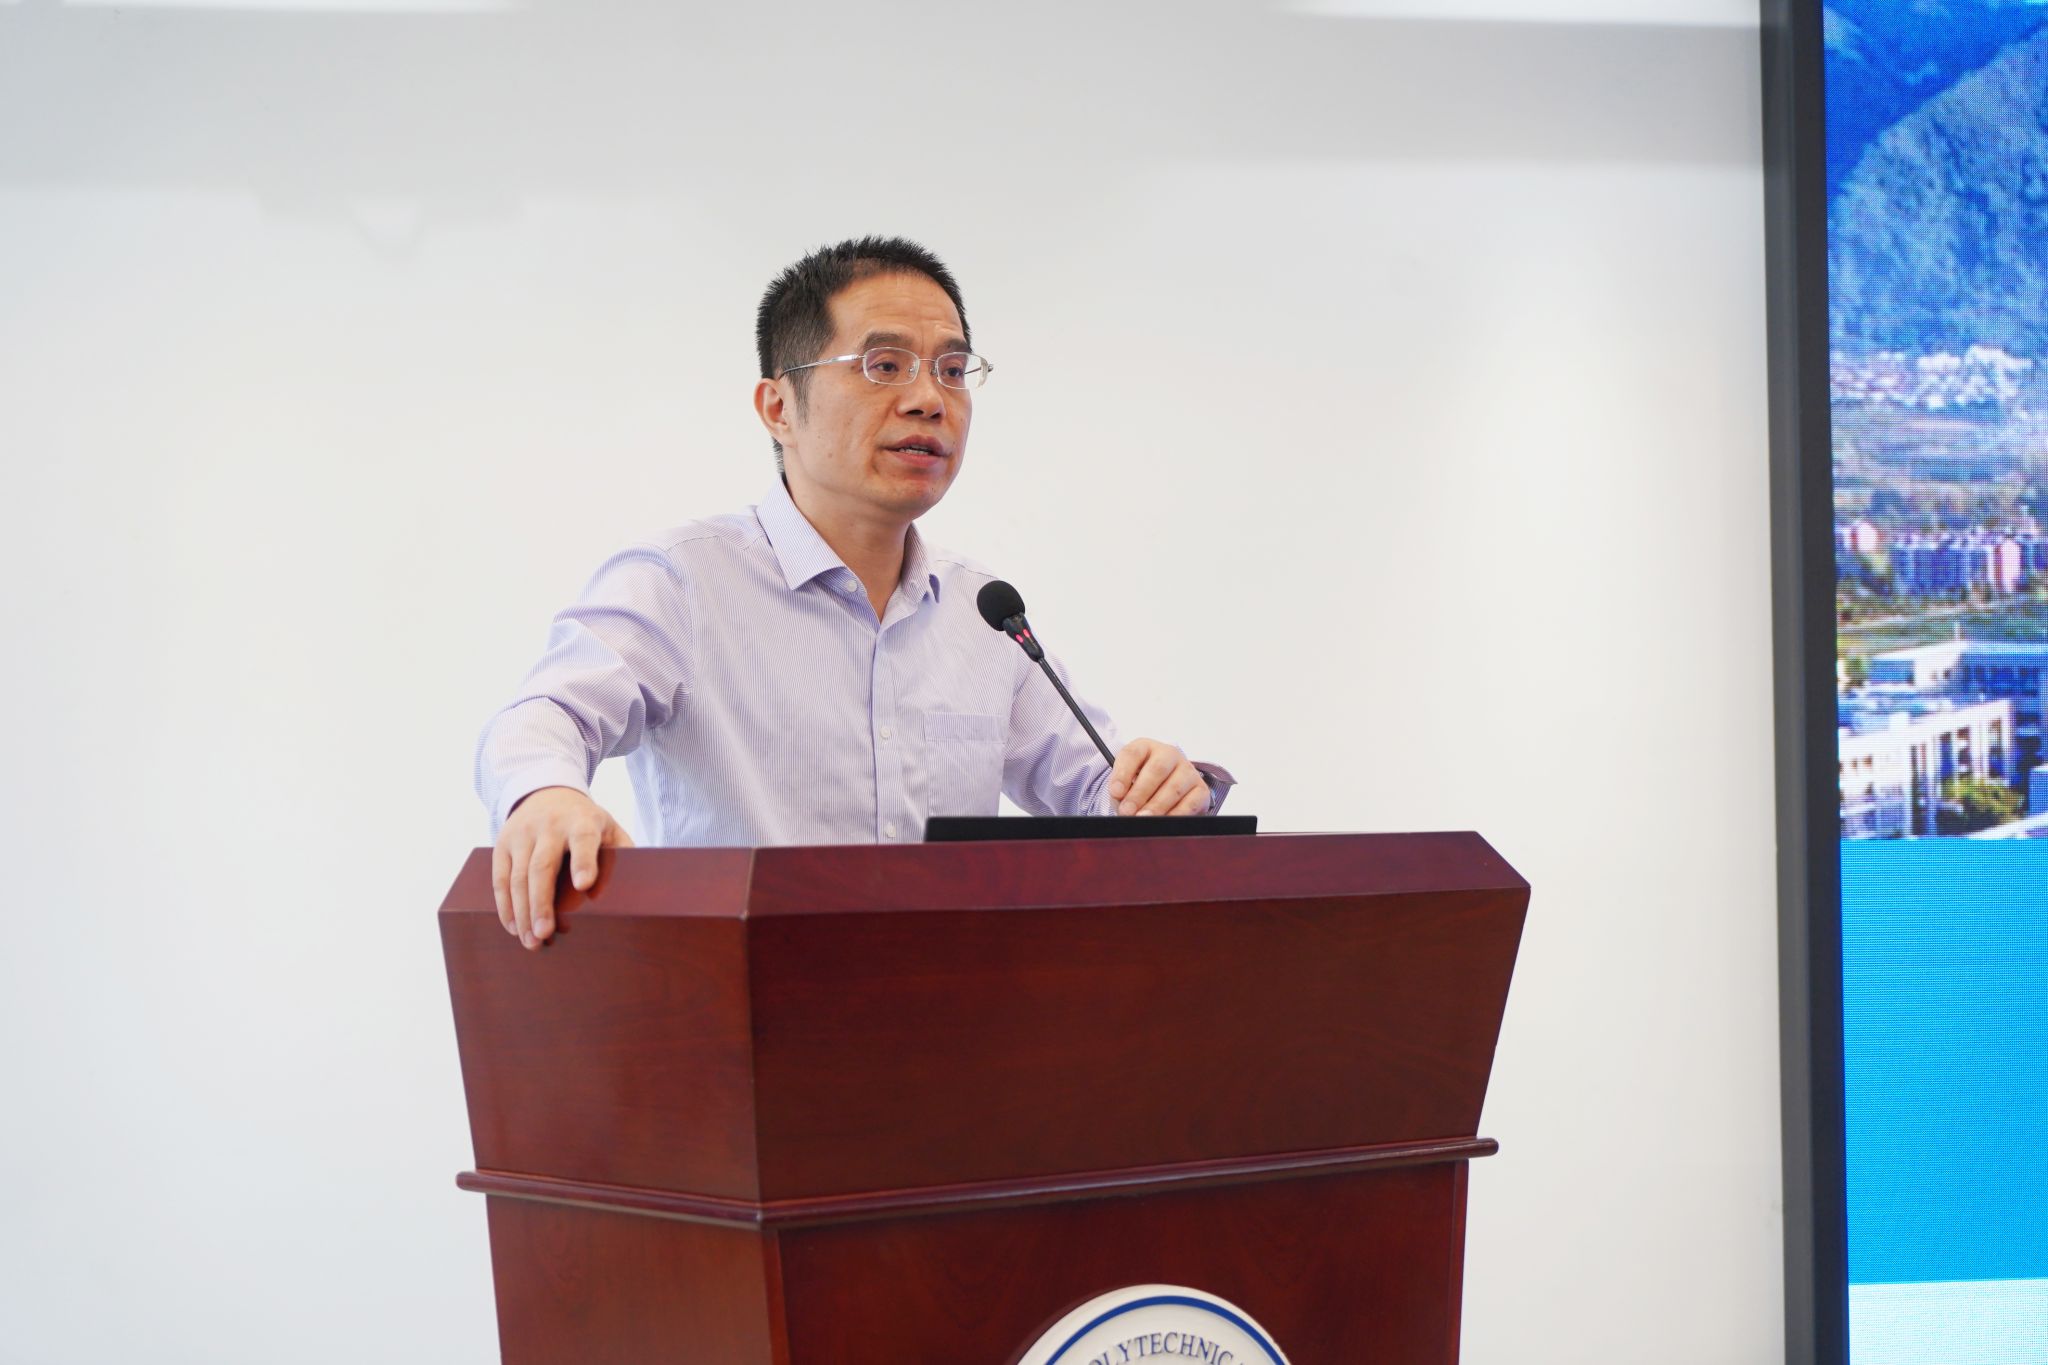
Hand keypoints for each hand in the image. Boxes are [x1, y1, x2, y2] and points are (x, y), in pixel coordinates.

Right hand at [491, 786, 634, 949]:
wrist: (547, 793)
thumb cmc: (586, 822)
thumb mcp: (609, 828)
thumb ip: (622, 853)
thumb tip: (634, 888)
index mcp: (581, 821)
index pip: (582, 840)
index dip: (583, 861)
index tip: (585, 885)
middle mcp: (549, 826)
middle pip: (542, 866)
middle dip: (542, 903)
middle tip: (545, 934)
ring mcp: (522, 834)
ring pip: (517, 876)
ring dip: (522, 912)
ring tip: (531, 941)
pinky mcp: (502, 844)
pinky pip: (499, 879)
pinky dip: (505, 906)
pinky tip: (514, 927)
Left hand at [1108, 738, 1208, 816]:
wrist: (1167, 791)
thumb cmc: (1141, 787)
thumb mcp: (1127, 784)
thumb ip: (1121, 793)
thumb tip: (1122, 806)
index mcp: (1145, 747)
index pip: (1133, 754)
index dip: (1123, 773)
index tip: (1115, 792)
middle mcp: (1169, 754)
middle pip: (1156, 770)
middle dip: (1140, 793)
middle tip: (1127, 811)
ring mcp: (1187, 771)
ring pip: (1174, 787)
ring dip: (1157, 806)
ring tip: (1143, 819)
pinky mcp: (1201, 789)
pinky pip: (1190, 803)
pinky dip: (1176, 815)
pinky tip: (1164, 823)